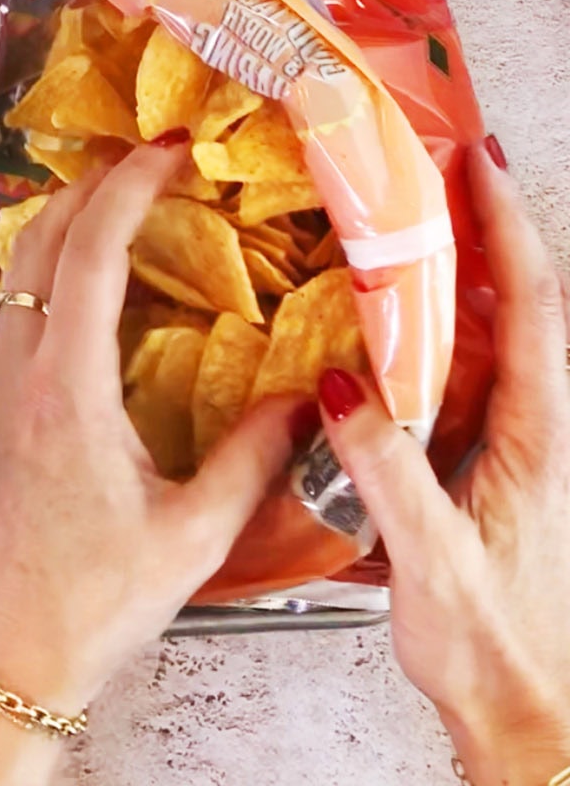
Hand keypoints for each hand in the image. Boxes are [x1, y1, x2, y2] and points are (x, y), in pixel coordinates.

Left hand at [0, 145, 306, 784]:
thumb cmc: (88, 605)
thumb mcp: (191, 538)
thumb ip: (252, 461)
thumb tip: (305, 400)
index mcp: (66, 389)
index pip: (90, 253)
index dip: (128, 187)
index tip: (167, 150)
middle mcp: (16, 373)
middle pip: (40, 241)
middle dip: (92, 183)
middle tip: (147, 158)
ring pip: (13, 274)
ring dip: (62, 224)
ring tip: (117, 204)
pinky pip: (7, 315)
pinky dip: (43, 274)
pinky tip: (80, 293)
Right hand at [319, 142, 569, 785]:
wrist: (529, 716)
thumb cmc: (492, 649)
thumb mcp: (430, 559)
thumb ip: (386, 470)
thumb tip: (342, 387)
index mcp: (536, 437)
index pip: (530, 306)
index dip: (506, 229)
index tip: (478, 164)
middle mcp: (538, 431)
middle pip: (525, 303)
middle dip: (492, 228)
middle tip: (448, 167)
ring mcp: (520, 449)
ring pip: (503, 337)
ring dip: (472, 272)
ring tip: (425, 221)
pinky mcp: (496, 470)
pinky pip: (476, 377)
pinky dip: (450, 329)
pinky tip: (408, 324)